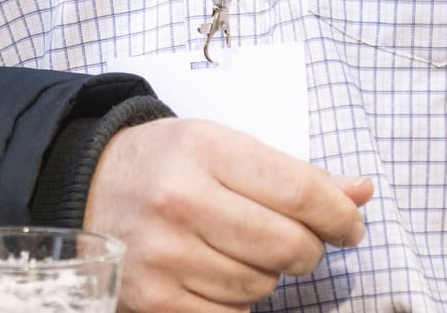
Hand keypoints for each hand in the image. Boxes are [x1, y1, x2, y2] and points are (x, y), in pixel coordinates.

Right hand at [82, 118, 372, 312]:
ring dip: (264, 276)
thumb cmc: (166, 166)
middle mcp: (181, 199)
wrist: (84, 188)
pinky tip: (214, 277)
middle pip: (290, 247)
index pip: (301, 192)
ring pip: (263, 286)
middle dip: (306, 250)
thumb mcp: (221, 148)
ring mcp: (165, 253)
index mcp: (203, 149)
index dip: (341, 217)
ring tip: (233, 251)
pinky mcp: (154, 299)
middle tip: (294, 242)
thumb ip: (294, 174)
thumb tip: (361, 192)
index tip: (348, 226)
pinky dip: (235, 304)